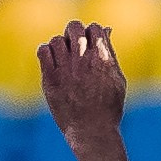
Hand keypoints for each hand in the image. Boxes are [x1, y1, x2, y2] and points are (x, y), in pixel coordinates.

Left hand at [38, 21, 126, 147]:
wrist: (92, 132)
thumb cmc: (108, 108)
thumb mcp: (117, 79)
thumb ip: (110, 52)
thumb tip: (107, 30)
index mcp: (103, 59)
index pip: (94, 28)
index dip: (91, 33)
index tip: (90, 44)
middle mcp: (83, 60)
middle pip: (74, 27)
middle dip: (74, 33)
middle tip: (74, 47)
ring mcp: (66, 69)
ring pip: (57, 39)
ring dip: (60, 45)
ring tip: (64, 60)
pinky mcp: (51, 79)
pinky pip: (43, 51)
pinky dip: (46, 52)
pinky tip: (52, 63)